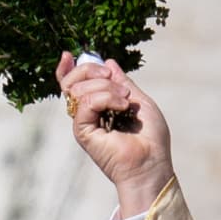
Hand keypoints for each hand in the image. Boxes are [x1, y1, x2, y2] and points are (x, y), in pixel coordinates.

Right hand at [56, 53, 173, 219]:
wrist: (152, 164)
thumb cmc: (151, 139)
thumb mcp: (140, 101)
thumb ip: (123, 82)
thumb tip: (108, 63)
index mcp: (99, 106)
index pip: (74, 83)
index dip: (69, 68)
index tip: (70, 55)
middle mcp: (88, 114)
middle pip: (72, 82)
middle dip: (90, 70)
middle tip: (113, 79)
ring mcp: (84, 123)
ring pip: (78, 89)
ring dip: (105, 87)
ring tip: (125, 101)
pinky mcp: (83, 132)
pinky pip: (85, 103)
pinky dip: (105, 98)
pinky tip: (121, 106)